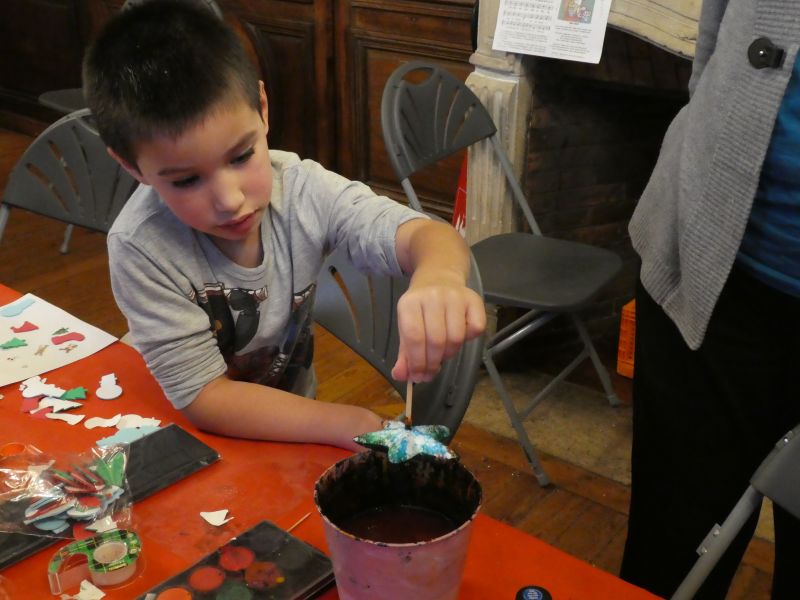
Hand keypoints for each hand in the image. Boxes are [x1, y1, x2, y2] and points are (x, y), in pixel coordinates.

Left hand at [391, 266, 484, 381]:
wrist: (438, 277)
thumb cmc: (420, 309)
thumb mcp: (406, 327)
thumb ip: (404, 354)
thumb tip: (401, 376)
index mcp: (410, 303)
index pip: (414, 338)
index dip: (417, 362)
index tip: (418, 376)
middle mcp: (433, 297)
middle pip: (436, 340)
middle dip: (433, 362)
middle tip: (431, 371)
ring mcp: (455, 296)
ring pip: (457, 338)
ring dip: (450, 353)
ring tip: (443, 352)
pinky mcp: (474, 299)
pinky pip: (476, 329)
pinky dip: (469, 339)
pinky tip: (460, 335)